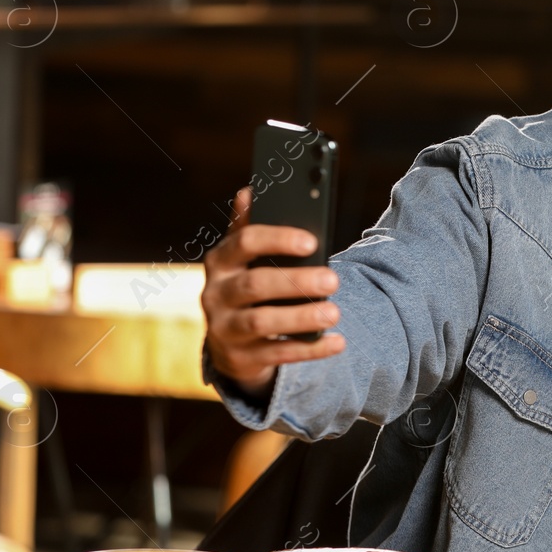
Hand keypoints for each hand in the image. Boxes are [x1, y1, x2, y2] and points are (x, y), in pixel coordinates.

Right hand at [201, 187, 345, 395]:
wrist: (231, 343)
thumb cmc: (248, 287)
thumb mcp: (245, 259)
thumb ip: (250, 228)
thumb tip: (249, 190)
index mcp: (220, 262)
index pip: (244, 243)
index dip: (278, 240)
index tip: (312, 241)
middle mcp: (215, 295)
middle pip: (255, 285)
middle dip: (295, 282)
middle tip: (333, 280)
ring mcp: (224, 329)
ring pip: (261, 322)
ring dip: (301, 317)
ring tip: (334, 313)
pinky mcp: (239, 360)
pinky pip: (277, 355)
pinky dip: (309, 349)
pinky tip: (337, 342)